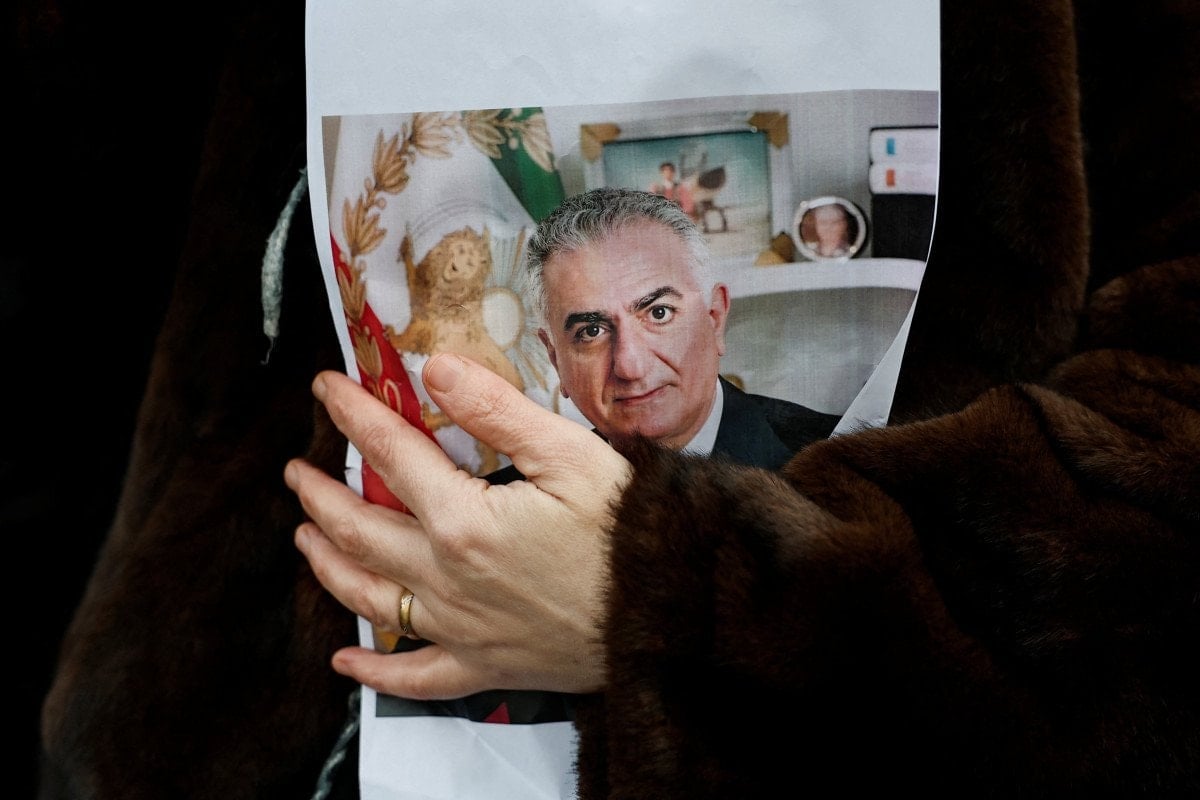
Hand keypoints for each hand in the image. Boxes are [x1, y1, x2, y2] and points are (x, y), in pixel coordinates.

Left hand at [284, 354, 631, 698]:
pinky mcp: (482, 665)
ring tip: (304, 536)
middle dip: (320, 495)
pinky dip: (375, 671)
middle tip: (298, 471)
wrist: (668, 617)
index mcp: (464, 521)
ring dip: (327, 563)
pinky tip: (346, 660)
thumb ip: (497, 411)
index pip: (390, 455)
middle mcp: (446, 577)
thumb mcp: (571, 454)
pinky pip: (414, 676)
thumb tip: (436, 367)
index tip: (328, 389)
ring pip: (369, 596)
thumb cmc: (629, 534)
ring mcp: (458, 627)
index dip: (353, 416)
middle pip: (360, 530)